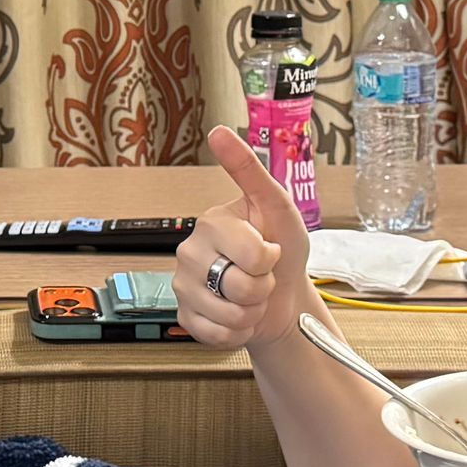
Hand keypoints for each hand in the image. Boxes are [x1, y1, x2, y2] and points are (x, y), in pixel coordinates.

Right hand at [173, 123, 311, 351]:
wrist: (283, 296)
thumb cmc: (282, 248)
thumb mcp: (277, 205)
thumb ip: (249, 169)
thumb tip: (219, 131)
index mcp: (211, 223)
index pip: (254, 254)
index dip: (272, 259)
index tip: (270, 249)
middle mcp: (189, 252)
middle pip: (241, 287)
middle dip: (263, 288)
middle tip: (261, 276)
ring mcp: (184, 287)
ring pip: (230, 315)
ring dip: (253, 312)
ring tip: (252, 297)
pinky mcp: (186, 318)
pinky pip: (217, 335)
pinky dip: (238, 332)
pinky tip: (239, 316)